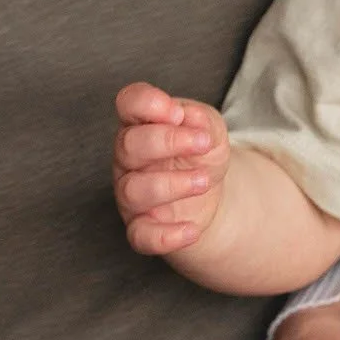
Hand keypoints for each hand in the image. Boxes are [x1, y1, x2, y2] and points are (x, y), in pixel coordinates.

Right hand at [112, 81, 228, 254]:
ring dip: (173, 184)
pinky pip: (141, 236)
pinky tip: (191, 230)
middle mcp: (129, 160)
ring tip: (203, 181)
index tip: (177, 113)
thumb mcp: (210, 129)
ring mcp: (131, 196)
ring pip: (134, 190)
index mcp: (142, 125)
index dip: (147, 104)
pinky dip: (166, 235)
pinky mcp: (141, 228)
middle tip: (203, 144)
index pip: (129, 103)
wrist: (211, 196)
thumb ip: (198, 118)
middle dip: (168, 141)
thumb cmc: (200, 155)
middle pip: (129, 145)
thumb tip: (186, 116)